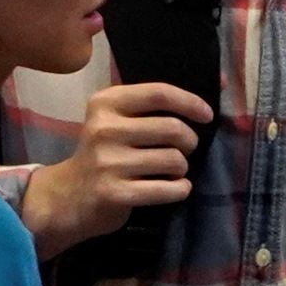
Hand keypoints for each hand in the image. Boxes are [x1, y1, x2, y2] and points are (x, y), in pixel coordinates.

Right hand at [26, 81, 211, 255]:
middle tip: (183, 150)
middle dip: (189, 142)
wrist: (69, 195)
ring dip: (182, 168)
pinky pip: (168, 189)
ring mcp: (108, 162)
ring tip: (170, 171)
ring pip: (174, 160)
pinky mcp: (116, 192)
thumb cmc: (104, 153)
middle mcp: (104, 129)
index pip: (159, 93)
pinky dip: (180, 189)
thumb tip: (216, 89)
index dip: (190, 103)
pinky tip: (174, 188)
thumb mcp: (115, 119)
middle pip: (173, 129)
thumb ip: (150, 105)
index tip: (206, 116)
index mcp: (105, 103)